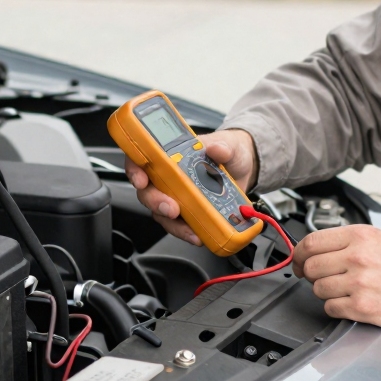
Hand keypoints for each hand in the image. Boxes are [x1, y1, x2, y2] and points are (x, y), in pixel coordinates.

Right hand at [125, 128, 256, 245]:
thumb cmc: (229, 151)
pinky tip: (198, 235)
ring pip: (161, 212)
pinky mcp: (190, 212)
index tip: (141, 180)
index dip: (135, 169)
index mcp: (171, 155)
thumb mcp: (229, 145)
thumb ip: (223, 146)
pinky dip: (187, 232)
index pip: (142, 158)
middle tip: (170, 208)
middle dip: (155, 202)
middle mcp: (169, 176)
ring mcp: (178, 196)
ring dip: (171, 223)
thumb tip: (217, 149)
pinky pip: (180, 225)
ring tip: (188, 229)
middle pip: (148, 191)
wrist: (245, 169)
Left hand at [293, 224, 380, 333]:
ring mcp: (359, 282)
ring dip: (325, 292)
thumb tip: (318, 248)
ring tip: (343, 290)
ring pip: (318, 288)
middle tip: (317, 278)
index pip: (312, 242)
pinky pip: (330, 308)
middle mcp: (358, 256)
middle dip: (309, 275)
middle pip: (310, 266)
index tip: (297, 260)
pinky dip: (335, 308)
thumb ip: (349, 241)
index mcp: (361, 236)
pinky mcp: (362, 307)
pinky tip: (350, 303)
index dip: (298, 253)